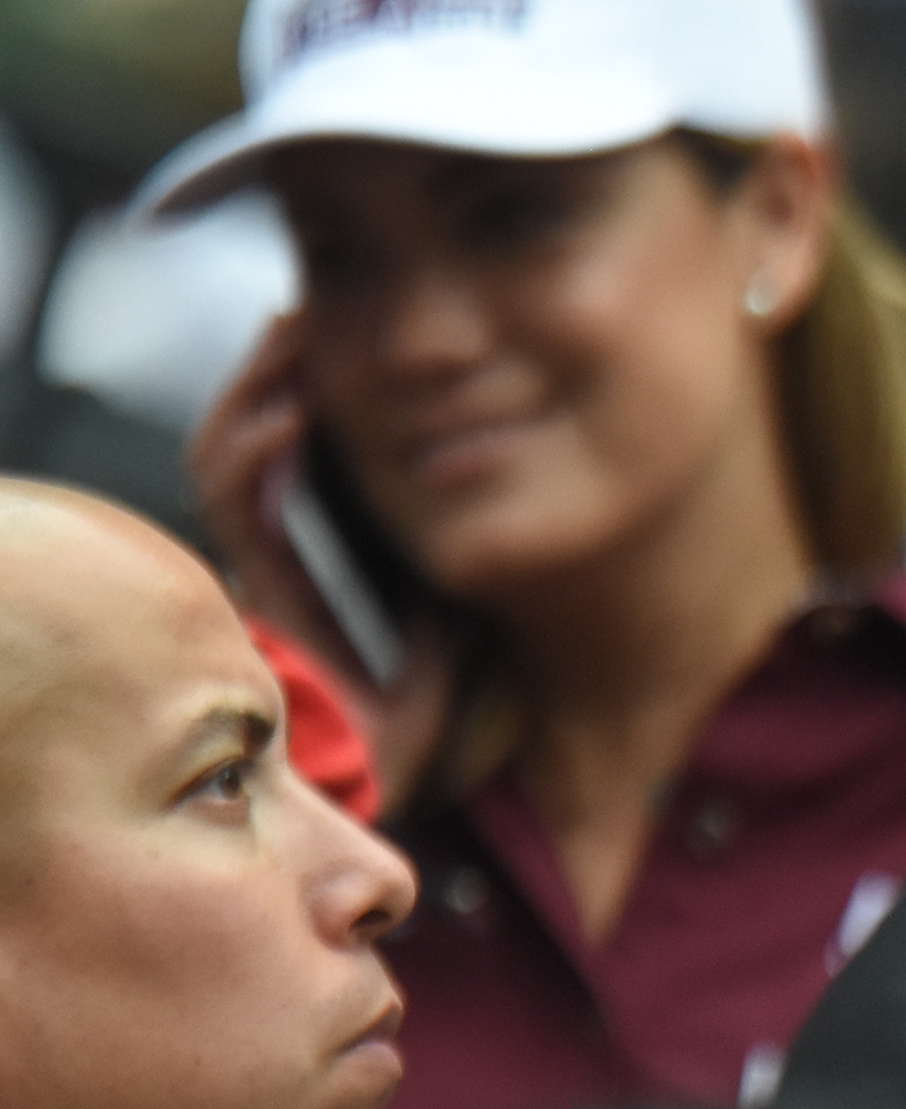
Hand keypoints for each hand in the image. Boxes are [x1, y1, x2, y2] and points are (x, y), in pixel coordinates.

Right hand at [187, 315, 458, 784]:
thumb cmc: (420, 728)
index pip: (285, 458)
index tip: (327, 335)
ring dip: (257, 394)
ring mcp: (256, 577)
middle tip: (303, 317)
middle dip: (267, 374)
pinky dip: (257, 456)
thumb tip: (475, 522)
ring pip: (227, 461)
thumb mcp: (453, 633)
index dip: (294, 392)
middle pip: (244, 442)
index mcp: (313, 560)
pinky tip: (291, 416)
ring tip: (292, 342)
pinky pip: (238, 512)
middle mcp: (271, 562)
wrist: (389, 792)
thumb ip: (451, 582)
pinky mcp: (256, 597)